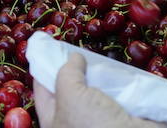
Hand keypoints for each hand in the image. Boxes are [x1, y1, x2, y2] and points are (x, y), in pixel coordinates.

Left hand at [35, 53, 166, 127]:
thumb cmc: (92, 125)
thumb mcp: (70, 96)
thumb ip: (68, 73)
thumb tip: (74, 58)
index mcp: (56, 120)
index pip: (43, 92)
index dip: (44, 69)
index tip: (49, 47)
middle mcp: (76, 120)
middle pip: (73, 88)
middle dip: (78, 69)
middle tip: (81, 48)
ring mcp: (101, 117)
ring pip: (98, 89)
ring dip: (102, 75)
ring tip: (103, 55)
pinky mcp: (123, 114)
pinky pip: (119, 92)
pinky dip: (121, 81)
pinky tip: (121, 68)